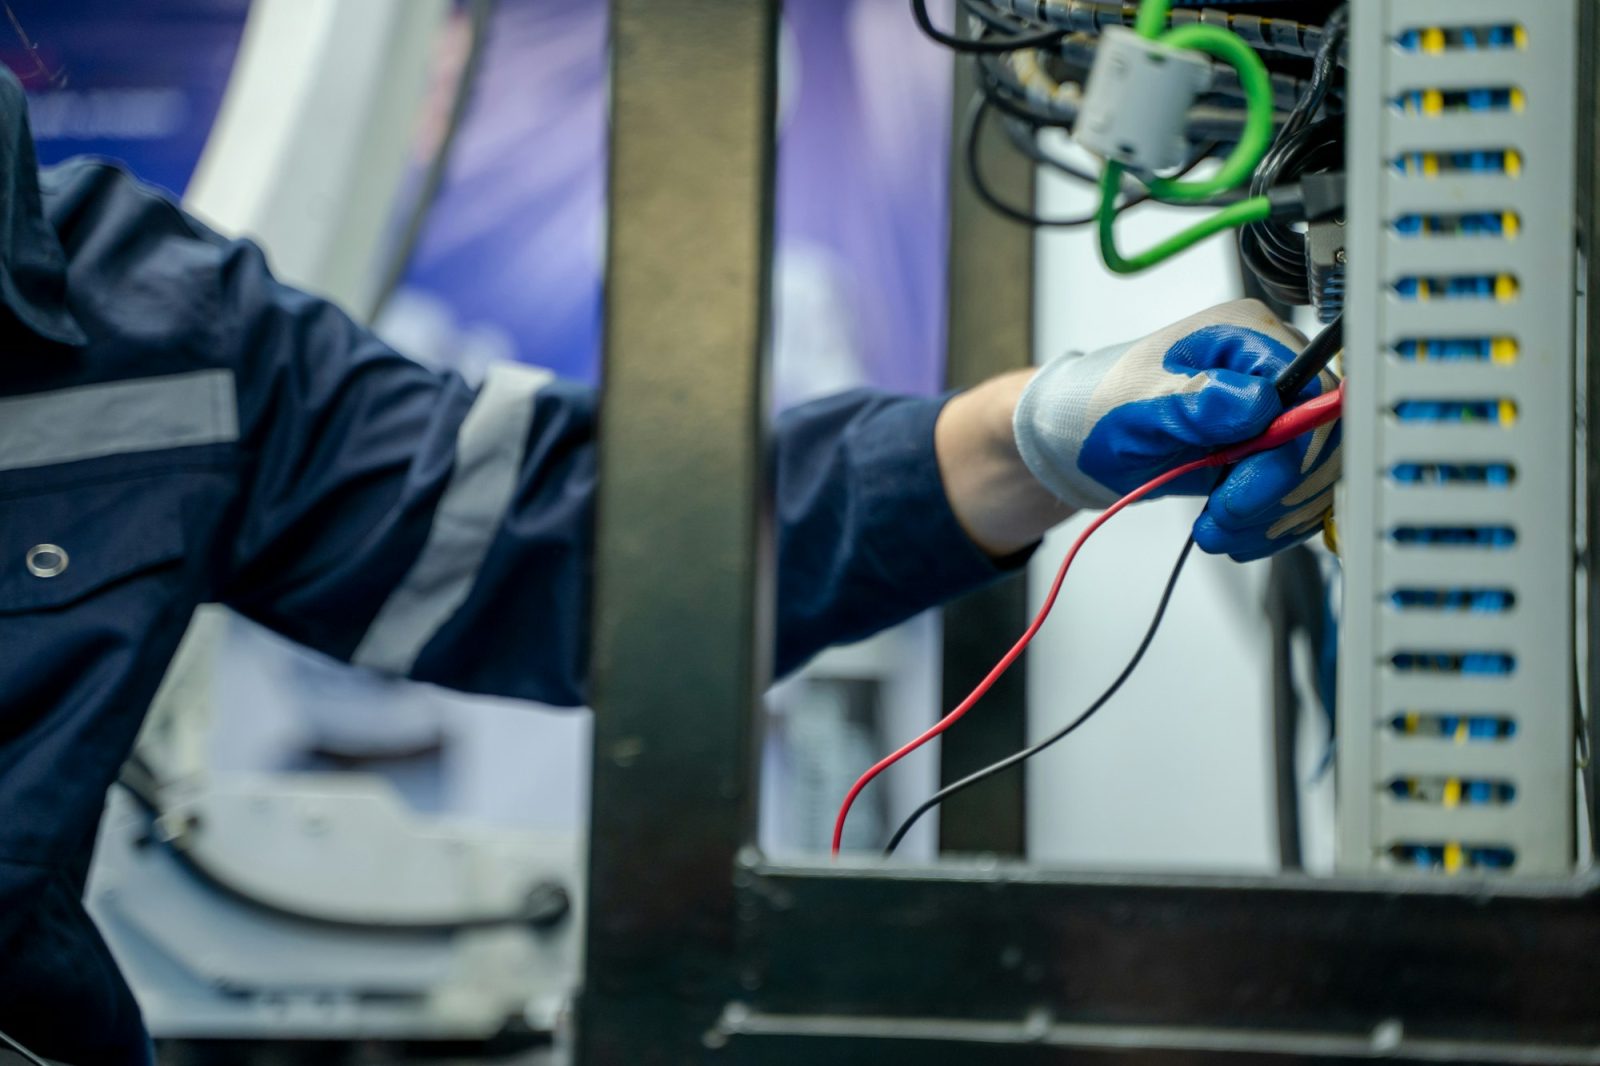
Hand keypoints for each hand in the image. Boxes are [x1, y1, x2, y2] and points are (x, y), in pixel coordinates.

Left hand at [1011, 299, 1338, 558]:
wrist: (1075, 440)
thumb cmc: (1097, 407)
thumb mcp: (1136, 403)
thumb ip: (1196, 400)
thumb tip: (1258, 402)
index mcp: (1245, 337)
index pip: (1312, 392)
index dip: (1289, 449)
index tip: (1241, 487)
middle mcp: (1271, 372)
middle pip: (1322, 439)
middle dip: (1276, 492)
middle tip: (1223, 517)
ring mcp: (1273, 415)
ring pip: (1315, 475)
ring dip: (1270, 517)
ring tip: (1215, 529)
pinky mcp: (1268, 454)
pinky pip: (1297, 497)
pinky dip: (1268, 525)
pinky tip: (1230, 531)